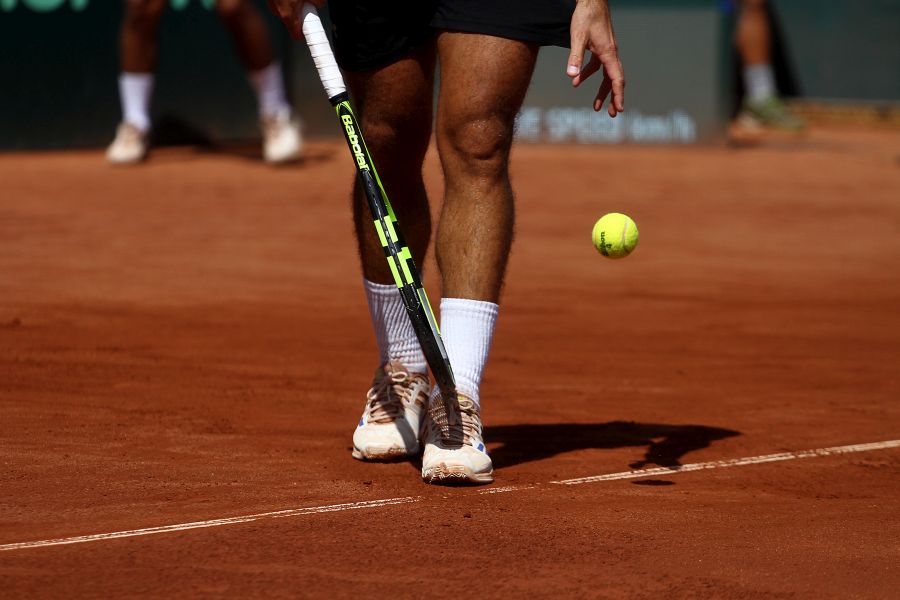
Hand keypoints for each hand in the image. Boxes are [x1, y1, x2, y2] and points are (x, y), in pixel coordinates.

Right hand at [266, 0, 325, 39]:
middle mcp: (277, 12)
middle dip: (301, 11)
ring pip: (286, 8)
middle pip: (293, 19)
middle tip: (307, 1)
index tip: (313, 36)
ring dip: (293, 1)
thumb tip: (319, 4)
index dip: (306, 34)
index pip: (297, 35)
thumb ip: (318, 2)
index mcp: (288, 14)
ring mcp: (271, 4)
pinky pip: (281, 0)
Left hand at [567, 0, 624, 116]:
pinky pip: (598, 66)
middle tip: (612, 114)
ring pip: (607, 75)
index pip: (616, 79)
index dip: (618, 95)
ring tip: (596, 107)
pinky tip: (577, 82)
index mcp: (609, 53)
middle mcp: (611, 54)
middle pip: (615, 79)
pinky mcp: (600, 47)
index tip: (619, 109)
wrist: (591, 1)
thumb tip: (571, 77)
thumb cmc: (585, 17)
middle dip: (614, 97)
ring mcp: (606, 51)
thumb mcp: (577, 37)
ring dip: (602, 90)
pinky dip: (589, 74)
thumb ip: (575, 57)